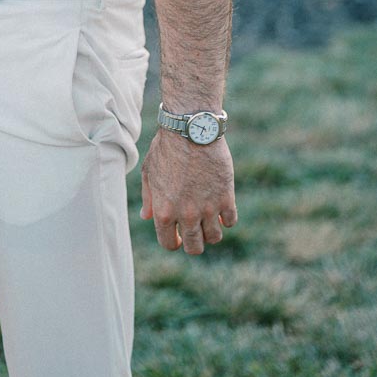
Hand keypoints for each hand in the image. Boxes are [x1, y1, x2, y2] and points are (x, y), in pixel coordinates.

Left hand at [140, 129, 237, 254]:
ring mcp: (208, 208)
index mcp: (164, 211)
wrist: (191, 128)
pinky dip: (226, 218)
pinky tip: (221, 207)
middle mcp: (186, 215)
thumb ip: (149, 198)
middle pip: (195, 247)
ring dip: (211, 231)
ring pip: (214, 238)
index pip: (169, 243)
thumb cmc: (166, 147)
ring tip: (208, 217)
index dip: (173, 242)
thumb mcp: (149, 171)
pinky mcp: (226, 198)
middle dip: (194, 242)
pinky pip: (230, 221)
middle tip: (195, 230)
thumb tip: (146, 217)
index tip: (178, 235)